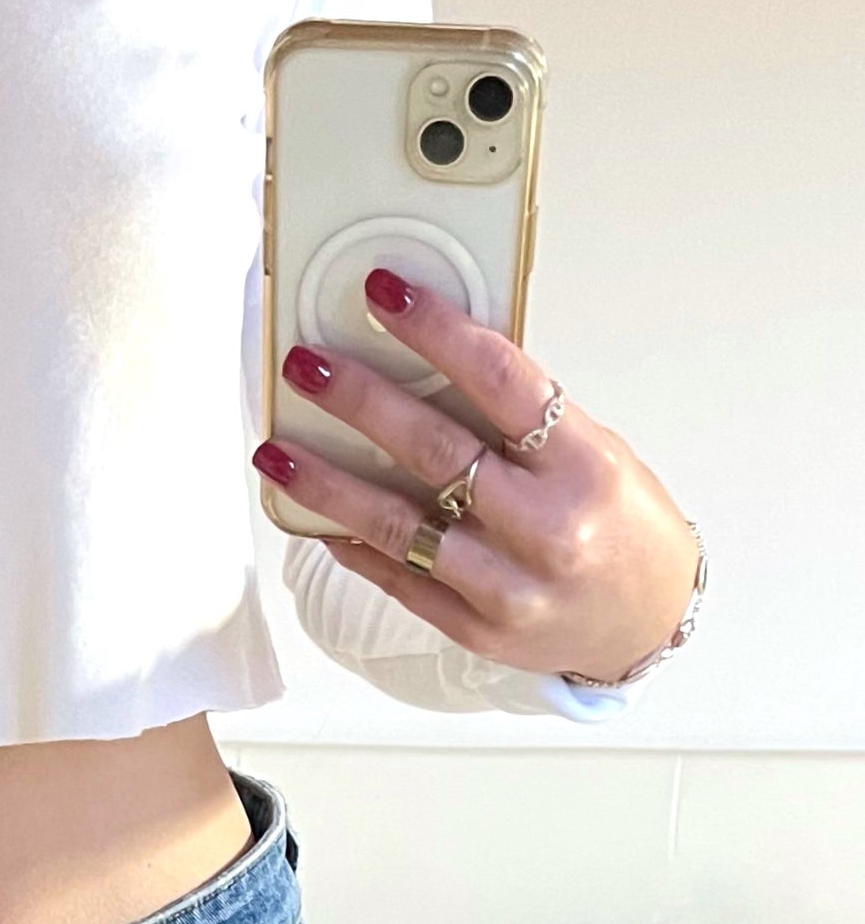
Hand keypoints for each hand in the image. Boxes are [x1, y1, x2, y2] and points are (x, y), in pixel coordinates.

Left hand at [253, 268, 701, 686]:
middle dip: (360, 401)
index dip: (437, 330)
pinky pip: (398, 578)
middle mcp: (545, 527)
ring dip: (327, 483)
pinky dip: (352, 544)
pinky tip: (314, 516)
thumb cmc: (619, 523)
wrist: (645, 621)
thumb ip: (520, 418)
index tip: (384, 294)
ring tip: (277, 450)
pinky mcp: (476, 629)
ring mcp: (507, 587)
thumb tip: (426, 360)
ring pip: (397, 524)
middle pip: (434, 450)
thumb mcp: (593, 450)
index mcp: (583, 465)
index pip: (501, 380)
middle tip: (307, 367)